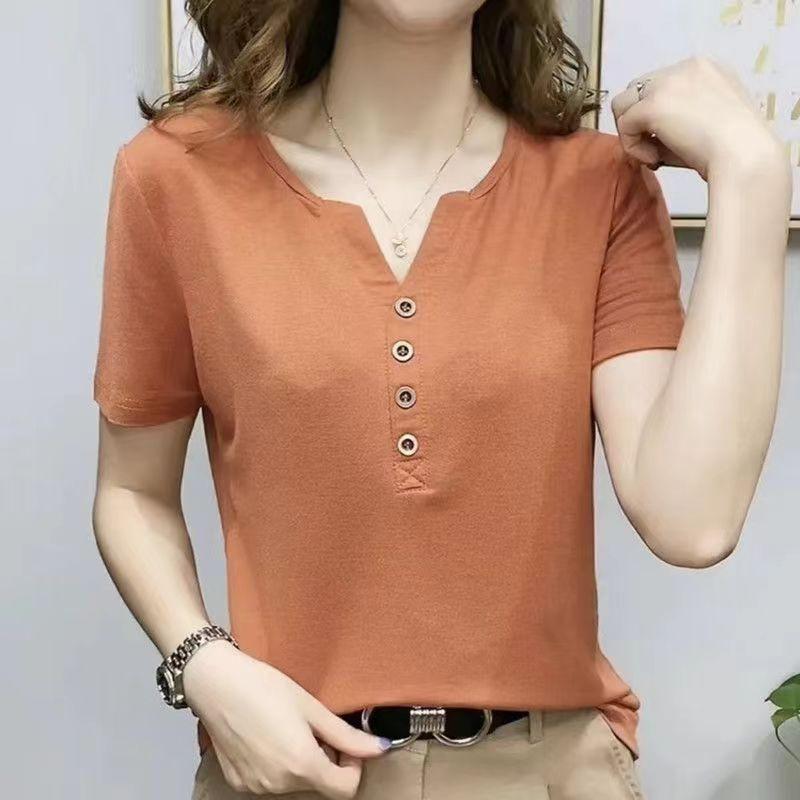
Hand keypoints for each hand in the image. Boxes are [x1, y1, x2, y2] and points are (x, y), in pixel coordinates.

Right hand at [181, 641, 389, 798]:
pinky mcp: (239, 783)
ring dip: (302, 763)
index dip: (353, 766)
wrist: (215, 683)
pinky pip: (271, 782)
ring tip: (290, 728)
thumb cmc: (264, 687)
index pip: (346, 790)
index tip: (344, 741)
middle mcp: (278, 785)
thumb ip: (347, 735)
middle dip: (327, 761)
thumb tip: (381, 748)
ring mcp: (256, 787)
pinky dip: (279, 765)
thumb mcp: (311, 707)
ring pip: (296, 784)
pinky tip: (269, 736)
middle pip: (320, 786)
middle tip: (315, 727)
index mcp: (302, 766)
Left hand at [611, 56, 788, 181]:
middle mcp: (683, 68)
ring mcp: (666, 83)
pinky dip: (633, 147)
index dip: (657, 116)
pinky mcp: (652, 105)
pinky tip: (655, 160)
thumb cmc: (733, 148)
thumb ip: (677, 121)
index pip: (660, 85)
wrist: (743, 154)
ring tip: (654, 155)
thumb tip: (646, 139)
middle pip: (637, 91)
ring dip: (631, 133)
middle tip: (656, 151)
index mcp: (703, 69)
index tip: (672, 142)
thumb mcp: (706, 124)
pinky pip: (624, 125)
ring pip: (622, 104)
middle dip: (639, 122)